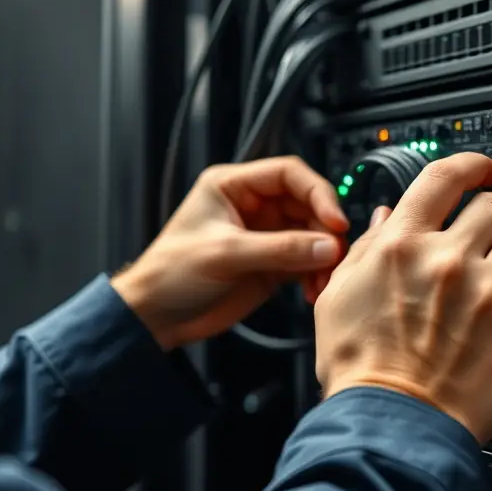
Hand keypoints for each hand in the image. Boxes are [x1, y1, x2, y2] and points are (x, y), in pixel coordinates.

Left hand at [112, 157, 348, 349]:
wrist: (156, 317)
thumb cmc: (170, 273)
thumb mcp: (225, 254)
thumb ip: (279, 249)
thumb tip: (326, 245)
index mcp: (233, 186)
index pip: (288, 174)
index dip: (317, 192)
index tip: (334, 219)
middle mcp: (252, 206)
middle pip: (306, 204)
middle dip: (324, 228)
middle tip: (335, 252)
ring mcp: (263, 235)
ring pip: (311, 234)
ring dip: (324, 255)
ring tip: (325, 277)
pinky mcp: (270, 264)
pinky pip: (305, 262)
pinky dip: (315, 274)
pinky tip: (313, 289)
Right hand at [313, 153, 491, 442]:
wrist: (390, 426)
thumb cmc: (360, 368)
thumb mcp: (338, 295)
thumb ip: (366, 248)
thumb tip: (386, 217)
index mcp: (402, 245)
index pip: (447, 176)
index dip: (474, 164)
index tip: (487, 169)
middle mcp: (449, 261)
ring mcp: (489, 294)